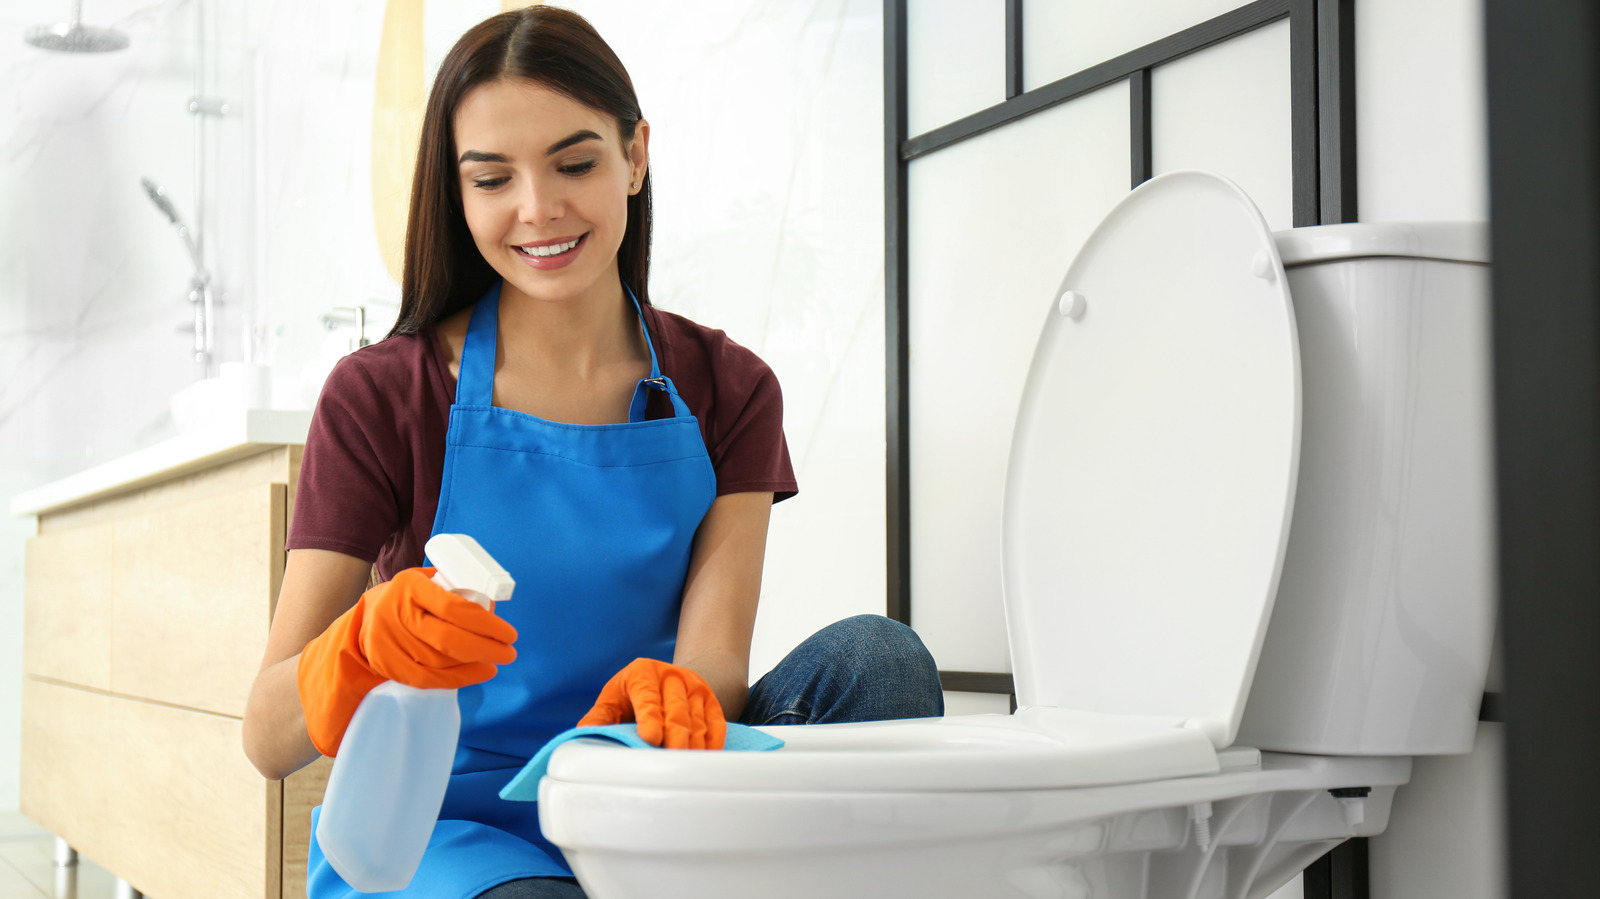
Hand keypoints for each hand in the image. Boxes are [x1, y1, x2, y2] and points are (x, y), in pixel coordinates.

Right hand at [297, 567, 517, 754]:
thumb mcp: (421, 584)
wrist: (360, 627)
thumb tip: (490, 601)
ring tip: (497, 659)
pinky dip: (458, 678)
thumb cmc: (404, 601)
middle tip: (510, 650)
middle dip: (486, 647)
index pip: (454, 607)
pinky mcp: (387, 665)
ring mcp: (388, 643)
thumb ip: (449, 588)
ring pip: (440, 660)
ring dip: (475, 663)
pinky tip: (478, 672)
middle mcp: (395, 614)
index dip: (486, 623)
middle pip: (448, 638)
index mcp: (408, 586)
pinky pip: (428, 677)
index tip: (508, 632)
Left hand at [577, 658, 726, 748]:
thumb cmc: (631, 695)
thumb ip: (599, 718)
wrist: (665, 677)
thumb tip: (584, 735)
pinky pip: (717, 724)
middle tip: (671, 760)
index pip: (648, 698)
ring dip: (693, 746)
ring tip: (685, 768)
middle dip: (675, 737)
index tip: (650, 739)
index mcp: (642, 673)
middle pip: (676, 711)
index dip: (650, 718)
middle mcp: (672, 676)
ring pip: (697, 721)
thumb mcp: (612, 700)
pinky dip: (712, 743)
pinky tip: (704, 760)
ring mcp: (695, 687)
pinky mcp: (711, 700)